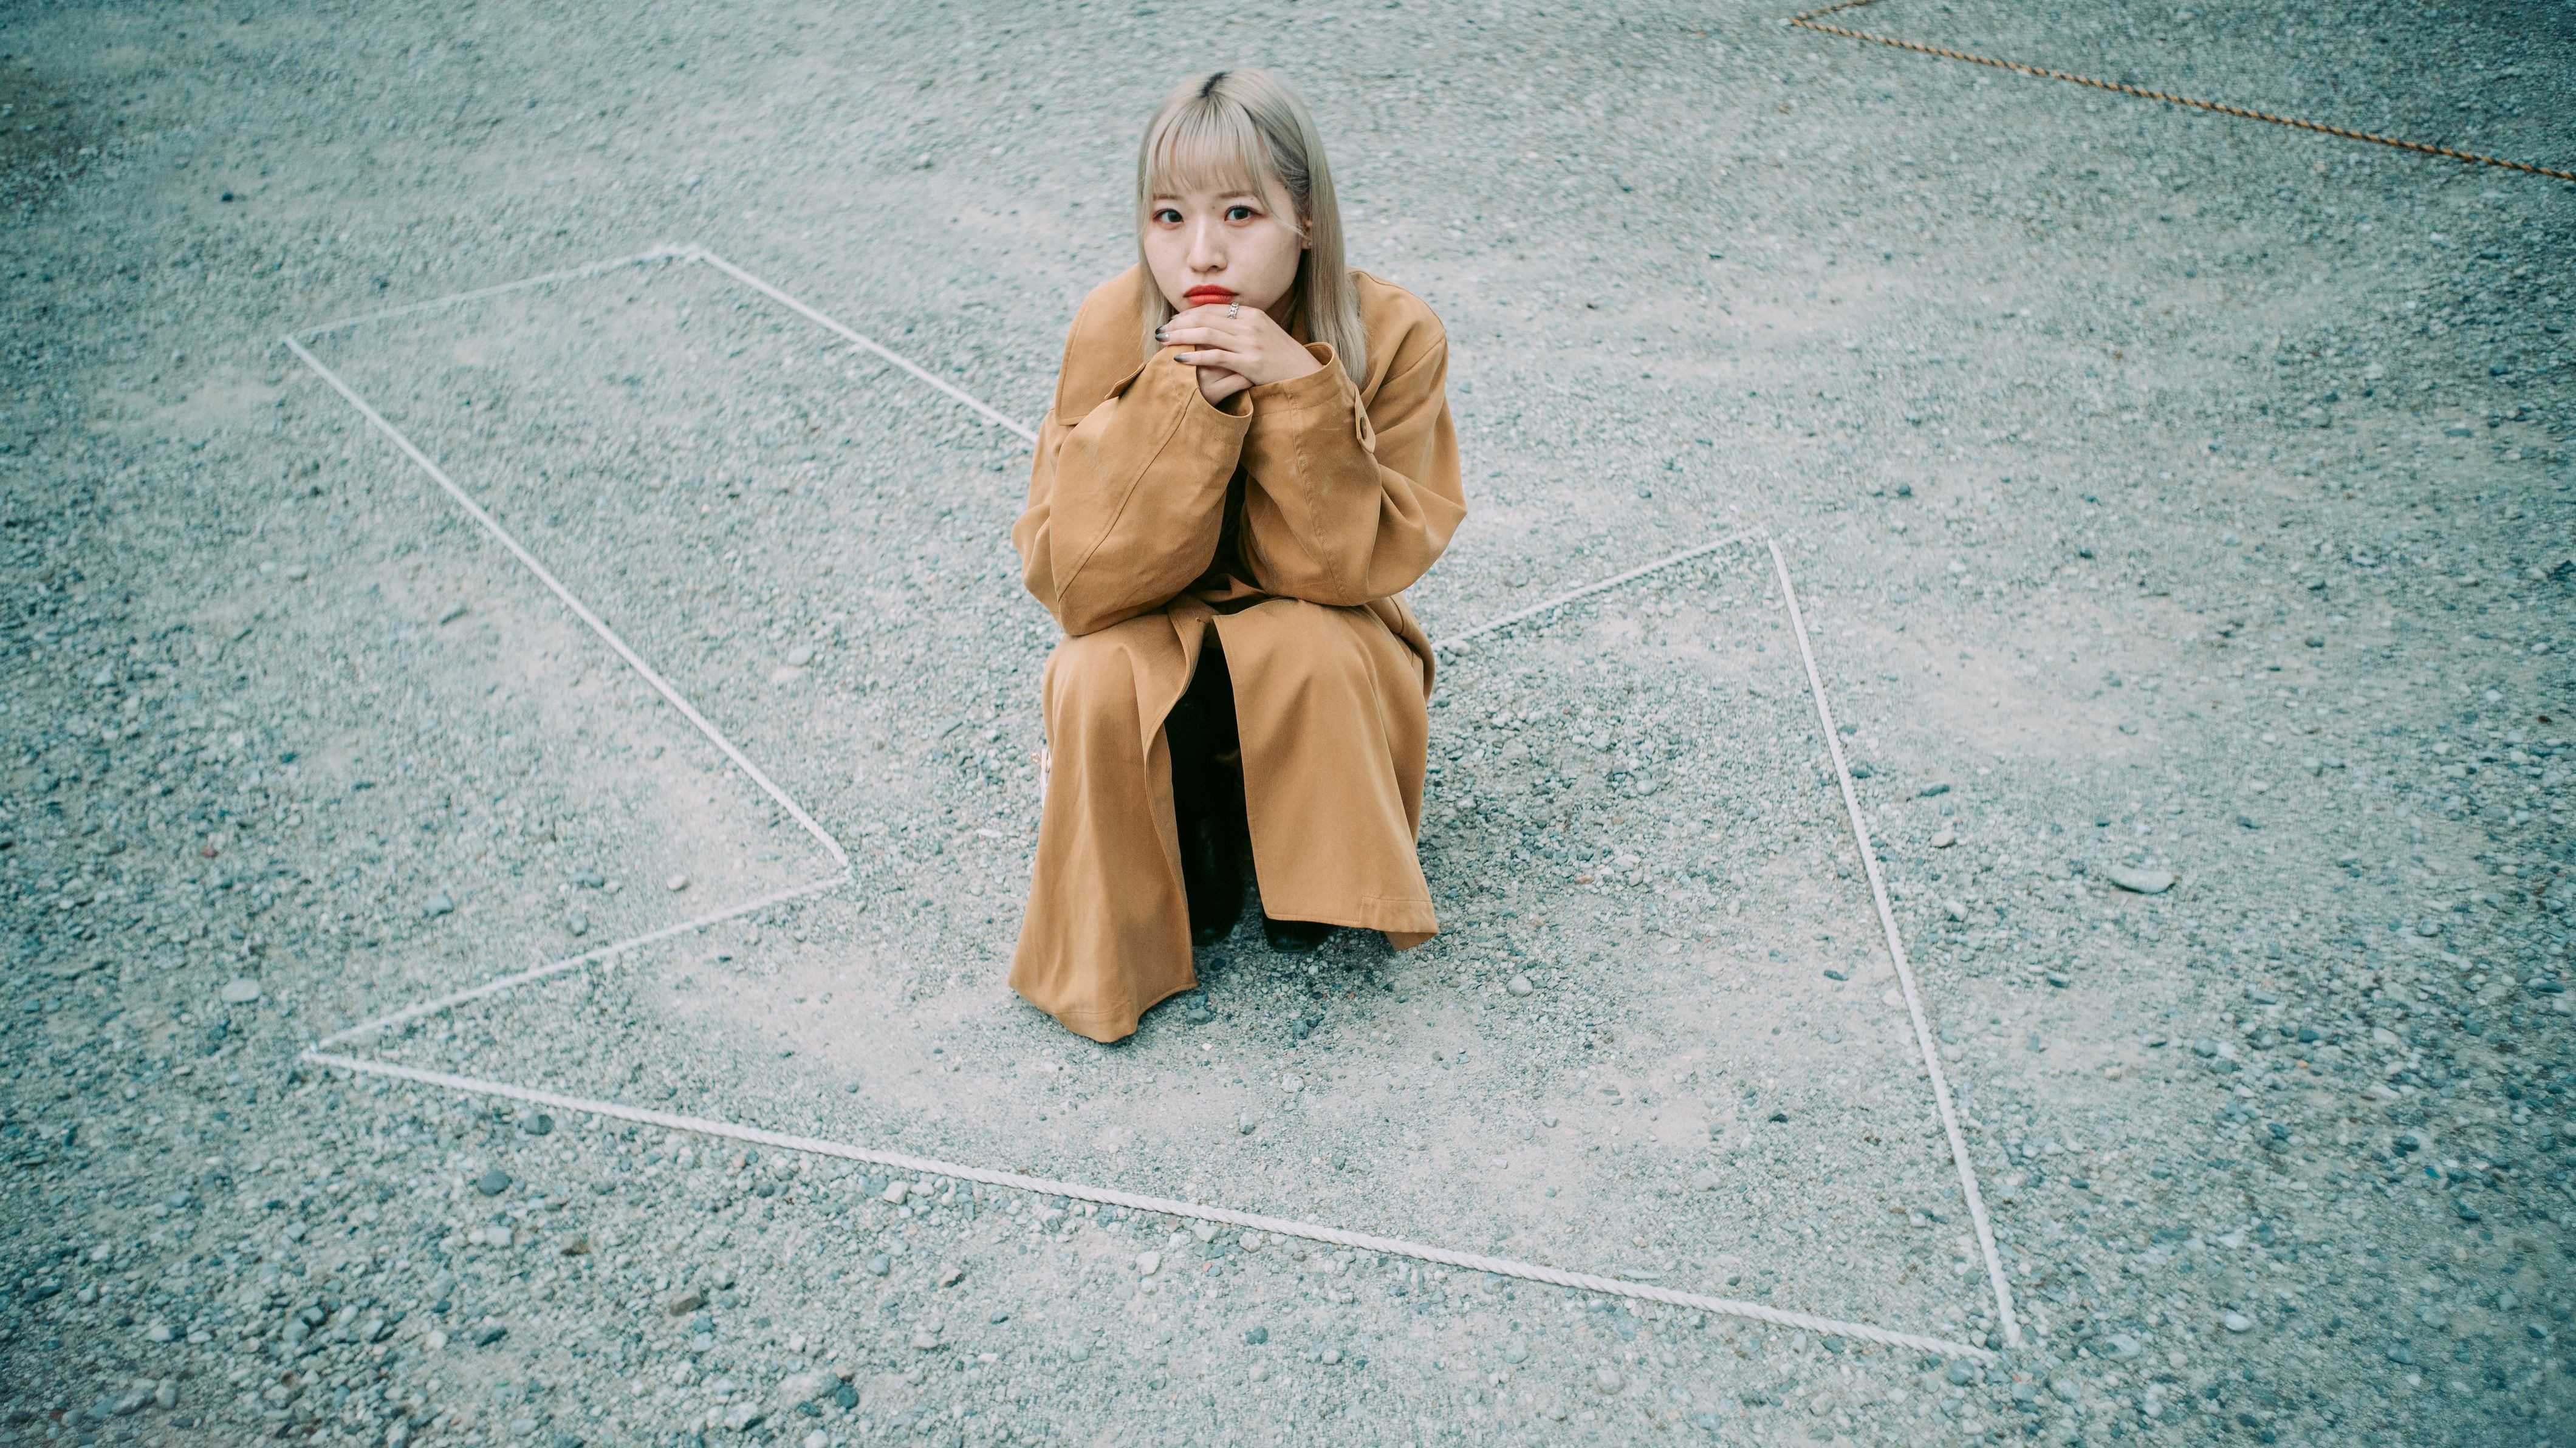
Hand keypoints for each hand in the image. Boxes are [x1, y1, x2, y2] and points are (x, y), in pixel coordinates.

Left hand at [1158, 302, 1324, 402]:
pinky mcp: (1250, 363)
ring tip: (1163, 341)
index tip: (1173, 321)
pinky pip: (1216, 357)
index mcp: (1252, 314)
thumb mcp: (1263, 334)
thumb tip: (1217, 325)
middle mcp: (1250, 325)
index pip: (1213, 308)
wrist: (1305, 375)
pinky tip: (1178, 360)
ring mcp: (1251, 343)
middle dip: (1179, 323)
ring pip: (1207, 335)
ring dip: (1180, 337)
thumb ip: (1242, 327)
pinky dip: (1195, 357)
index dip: (1189, 314)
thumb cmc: (1281, 358)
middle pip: (1206, 319)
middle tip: (1161, 330)